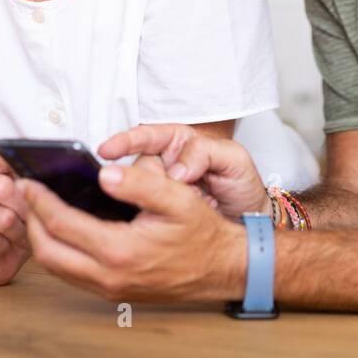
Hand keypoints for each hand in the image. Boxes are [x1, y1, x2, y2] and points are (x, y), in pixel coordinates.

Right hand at [0, 149, 30, 285]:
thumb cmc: (17, 217)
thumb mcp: (29, 196)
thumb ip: (33, 182)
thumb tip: (40, 182)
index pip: (4, 155)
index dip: (25, 170)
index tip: (35, 181)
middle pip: (5, 188)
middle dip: (26, 209)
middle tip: (30, 218)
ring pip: (3, 218)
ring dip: (18, 231)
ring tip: (16, 233)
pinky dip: (3, 246)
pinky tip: (1, 245)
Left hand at [17, 159, 245, 302]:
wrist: (221, 267)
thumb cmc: (201, 232)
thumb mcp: (177, 197)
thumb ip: (139, 183)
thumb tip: (102, 174)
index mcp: (120, 249)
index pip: (61, 224)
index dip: (39, 201)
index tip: (28, 182)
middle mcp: (109, 274)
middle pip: (47, 252)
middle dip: (30, 221)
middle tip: (25, 195)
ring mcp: (109, 287)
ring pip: (56, 267)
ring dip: (40, 239)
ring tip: (37, 210)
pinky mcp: (113, 291)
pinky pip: (71, 274)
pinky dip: (57, 251)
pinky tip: (60, 230)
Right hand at [98, 123, 267, 218]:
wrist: (249, 221)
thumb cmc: (241, 185)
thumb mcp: (234, 160)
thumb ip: (206, 152)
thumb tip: (176, 169)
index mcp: (179, 142)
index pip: (146, 136)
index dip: (125, 141)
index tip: (107, 150)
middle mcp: (164, 163)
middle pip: (139, 167)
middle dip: (153, 180)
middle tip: (186, 188)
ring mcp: (159, 190)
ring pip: (140, 192)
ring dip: (161, 201)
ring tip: (194, 202)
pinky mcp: (157, 214)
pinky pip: (145, 214)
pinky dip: (155, 218)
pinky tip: (171, 220)